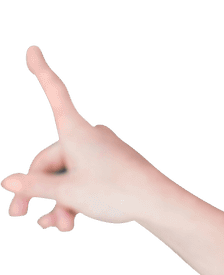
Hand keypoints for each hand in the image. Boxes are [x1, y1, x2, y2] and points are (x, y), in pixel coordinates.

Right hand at [2, 45, 168, 231]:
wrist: (157, 203)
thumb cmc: (114, 192)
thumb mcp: (67, 192)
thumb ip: (35, 186)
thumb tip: (8, 181)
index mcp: (76, 131)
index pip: (54, 93)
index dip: (41, 72)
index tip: (33, 48)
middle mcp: (88, 135)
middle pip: (49, 159)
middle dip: (36, 189)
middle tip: (18, 215)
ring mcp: (101, 150)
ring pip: (66, 175)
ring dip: (57, 201)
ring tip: (59, 226)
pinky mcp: (112, 166)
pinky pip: (83, 179)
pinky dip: (73, 199)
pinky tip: (63, 223)